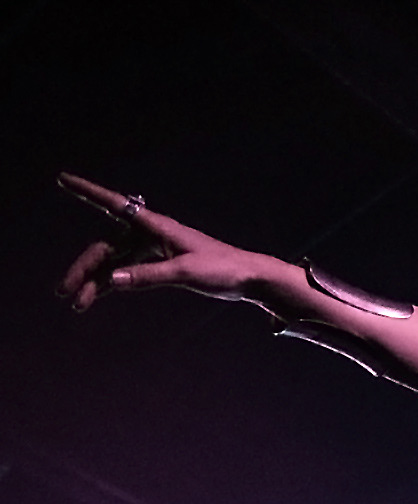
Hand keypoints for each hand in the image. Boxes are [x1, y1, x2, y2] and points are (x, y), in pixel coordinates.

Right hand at [56, 173, 281, 311]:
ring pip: (114, 264)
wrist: (248, 278)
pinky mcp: (160, 265)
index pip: (115, 205)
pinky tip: (95, 298)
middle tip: (64, 292)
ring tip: (77, 304)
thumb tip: (111, 279)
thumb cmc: (222, 269)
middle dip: (83, 269)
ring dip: (95, 282)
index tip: (62, 178)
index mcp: (156, 227)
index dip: (87, 192)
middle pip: (106, 248)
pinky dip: (112, 284)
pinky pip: (127, 272)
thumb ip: (149, 276)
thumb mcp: (186, 273)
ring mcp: (153, 251)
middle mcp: (150, 235)